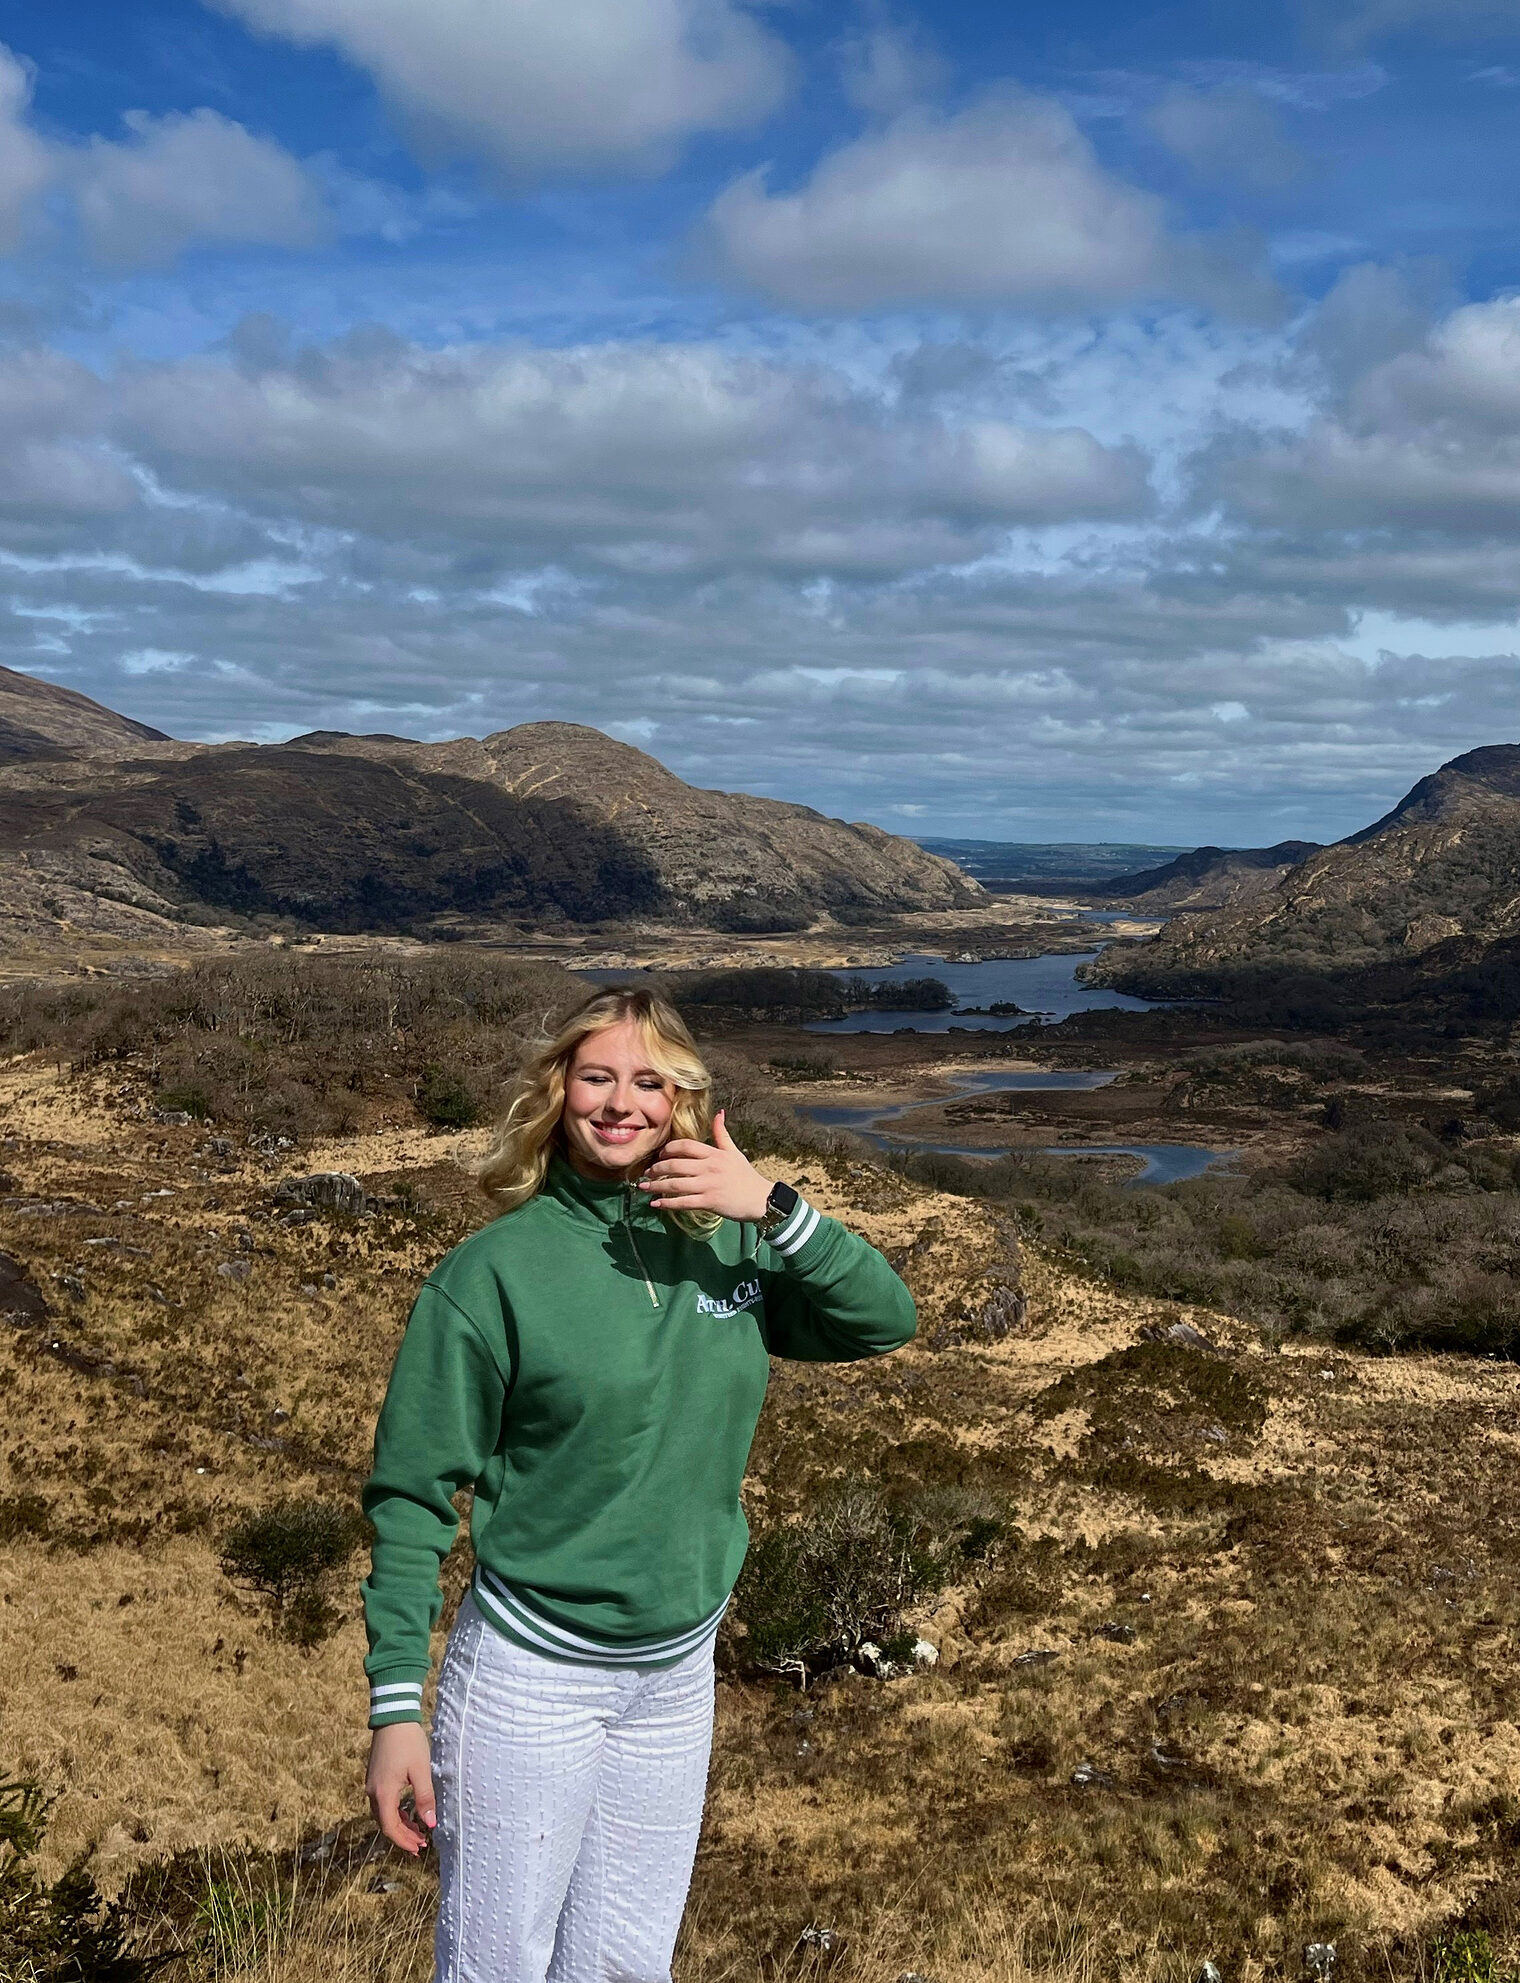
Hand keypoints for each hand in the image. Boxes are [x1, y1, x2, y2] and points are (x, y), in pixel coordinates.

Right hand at [366, 1722, 435, 1856]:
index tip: (419, 1847)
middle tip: (420, 1843)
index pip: (389, 1827)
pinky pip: (382, 1802)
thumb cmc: (408, 1742)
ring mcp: (372, 1784)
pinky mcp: (375, 1776)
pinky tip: (406, 1812)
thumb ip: (425, 1798)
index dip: (404, 1841)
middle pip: (384, 1823)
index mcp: (383, 1793)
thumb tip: (430, 1824)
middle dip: (402, 1836)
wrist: (393, 1716)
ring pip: (383, 1813)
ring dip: (398, 1824)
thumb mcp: (421, 1770)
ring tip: (417, 1831)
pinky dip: (394, 1812)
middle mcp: (373, 1791)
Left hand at [639, 1110, 772, 1222]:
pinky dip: (667, 1203)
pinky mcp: (709, 1202)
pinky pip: (683, 1202)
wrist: (761, 1199)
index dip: (668, 1149)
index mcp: (714, 1154)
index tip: (660, 1155)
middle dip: (657, 1169)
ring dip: (656, 1186)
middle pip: (675, 1165)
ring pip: (676, 1184)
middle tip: (646, 1173)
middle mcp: (709, 1168)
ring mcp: (708, 1185)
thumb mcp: (734, 1152)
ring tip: (644, 1188)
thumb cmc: (745, 1176)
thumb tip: (719, 1112)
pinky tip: (656, 1203)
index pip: (685, 1146)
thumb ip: (722, 1134)